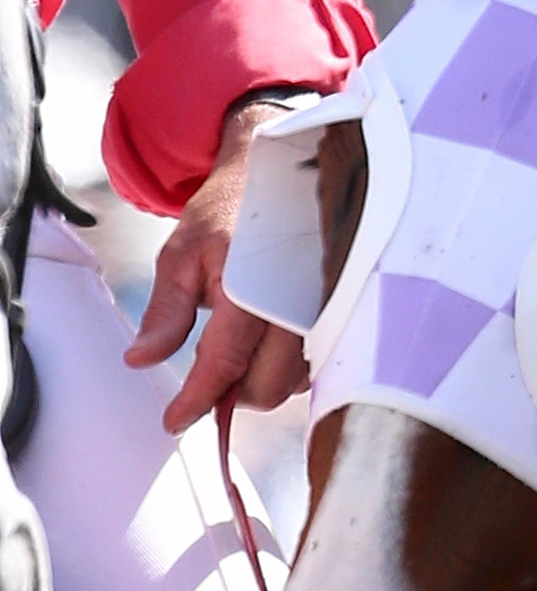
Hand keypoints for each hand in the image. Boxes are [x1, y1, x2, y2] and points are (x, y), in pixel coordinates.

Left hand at [125, 98, 310, 434]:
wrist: (279, 170)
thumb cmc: (229, 208)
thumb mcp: (182, 253)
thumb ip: (167, 312)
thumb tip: (142, 359)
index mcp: (251, 289)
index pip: (223, 365)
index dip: (196, 401)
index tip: (175, 420)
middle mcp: (296, 302)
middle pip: (267, 386)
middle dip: (231, 396)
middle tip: (207, 381)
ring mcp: (323, 307)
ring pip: (295, 380)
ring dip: (261, 381)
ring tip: (238, 354)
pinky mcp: (339, 307)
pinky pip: (315, 360)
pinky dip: (287, 366)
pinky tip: (267, 344)